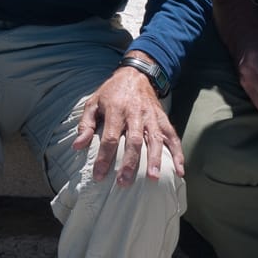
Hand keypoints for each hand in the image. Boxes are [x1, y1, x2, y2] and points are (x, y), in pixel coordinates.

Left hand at [74, 60, 183, 183]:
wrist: (136, 74)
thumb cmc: (111, 93)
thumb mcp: (93, 103)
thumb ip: (85, 125)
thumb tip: (77, 146)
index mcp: (116, 110)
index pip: (110, 138)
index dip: (104, 158)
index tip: (99, 176)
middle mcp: (136, 114)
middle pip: (134, 141)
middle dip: (130, 163)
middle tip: (124, 183)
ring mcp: (151, 117)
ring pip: (155, 140)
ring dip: (155, 160)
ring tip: (153, 179)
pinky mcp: (163, 119)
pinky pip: (173, 137)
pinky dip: (178, 154)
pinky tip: (180, 171)